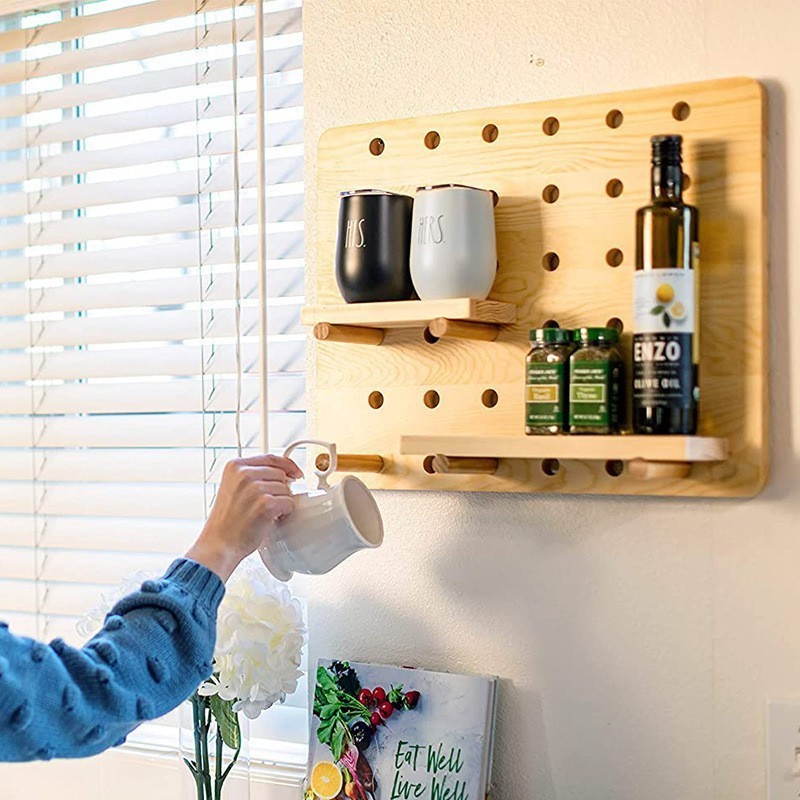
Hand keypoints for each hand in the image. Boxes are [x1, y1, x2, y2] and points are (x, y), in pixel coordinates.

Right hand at [185, 454, 302, 580]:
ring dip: (281, 503)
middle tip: (269, 504)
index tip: (295, 472)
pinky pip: (289, 503)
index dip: (287, 465)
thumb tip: (284, 473)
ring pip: (286, 489)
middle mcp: (244, 473)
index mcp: (235, 466)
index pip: (270, 458)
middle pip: (281, 474)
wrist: (218, 544)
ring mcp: (255, 488)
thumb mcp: (234, 488)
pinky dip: (284, 513)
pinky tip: (270, 519)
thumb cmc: (227, 521)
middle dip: (280, 490)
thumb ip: (254, 476)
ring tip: (264, 514)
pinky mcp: (265, 504)